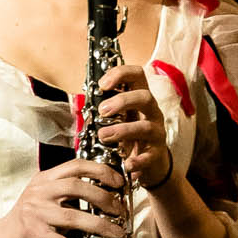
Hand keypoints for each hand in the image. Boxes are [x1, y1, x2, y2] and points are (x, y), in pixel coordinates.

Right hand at [0, 158, 126, 237]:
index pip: (76, 165)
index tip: (118, 182)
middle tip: (119, 211)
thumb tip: (105, 201)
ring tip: (116, 234)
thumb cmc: (29, 221)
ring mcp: (35, 212)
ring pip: (73, 216)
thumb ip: (68, 196)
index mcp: (45, 179)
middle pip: (77, 187)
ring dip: (100, 226)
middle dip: (104, 198)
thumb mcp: (46, 199)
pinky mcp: (32, 234)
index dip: (101, 171)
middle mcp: (39, 191)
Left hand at [98, 65, 170, 190]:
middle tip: (101, 111)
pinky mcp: (156, 154)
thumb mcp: (119, 118)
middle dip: (122, 101)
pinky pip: (148, 156)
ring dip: (122, 130)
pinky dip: (137, 161)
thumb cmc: (130, 136)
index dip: (121, 74)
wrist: (150, 164)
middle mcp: (152, 113)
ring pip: (145, 126)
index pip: (137, 75)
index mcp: (140, 98)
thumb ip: (105, 108)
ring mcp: (156, 133)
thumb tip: (81, 102)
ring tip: (103, 135)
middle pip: (145, 97)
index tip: (102, 84)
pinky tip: (126, 164)